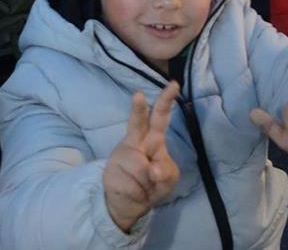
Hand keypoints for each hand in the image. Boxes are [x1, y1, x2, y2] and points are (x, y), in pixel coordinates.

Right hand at [103, 83, 180, 232]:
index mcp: (153, 139)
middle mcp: (135, 141)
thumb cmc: (153, 183)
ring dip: (146, 182)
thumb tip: (154, 171)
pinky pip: (131, 183)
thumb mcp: (168, 178)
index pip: (160, 117)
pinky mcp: (112, 169)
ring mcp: (122, 154)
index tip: (175, 84)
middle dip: (138, 110)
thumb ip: (166, 171)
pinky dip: (137, 192)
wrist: (129, 203)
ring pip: (139, 166)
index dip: (166, 101)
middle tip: (138, 96)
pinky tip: (133, 190)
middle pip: (138, 123)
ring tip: (143, 185)